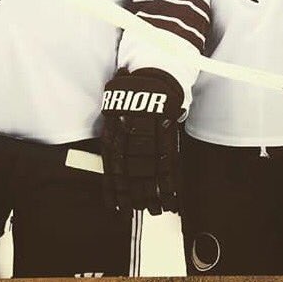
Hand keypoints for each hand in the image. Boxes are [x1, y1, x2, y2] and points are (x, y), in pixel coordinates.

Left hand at [101, 68, 184, 214]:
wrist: (154, 69)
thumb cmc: (133, 88)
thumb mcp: (115, 105)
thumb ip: (113, 128)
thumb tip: (111, 151)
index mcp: (114, 127)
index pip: (112, 163)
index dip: (114, 186)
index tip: (115, 205)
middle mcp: (129, 132)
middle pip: (130, 169)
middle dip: (133, 193)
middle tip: (135, 212)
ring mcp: (149, 132)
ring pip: (148, 169)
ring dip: (152, 193)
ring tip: (154, 211)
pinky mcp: (167, 130)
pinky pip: (168, 159)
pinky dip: (170, 180)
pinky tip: (171, 195)